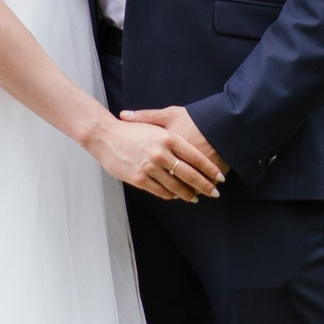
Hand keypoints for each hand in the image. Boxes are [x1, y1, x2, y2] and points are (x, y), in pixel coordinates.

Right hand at [89, 108, 223, 199]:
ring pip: (176, 186)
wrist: (104, 135)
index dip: (209, 169)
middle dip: (205, 185)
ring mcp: (150, 167)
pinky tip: (176, 196)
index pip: (195, 157)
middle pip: (190, 174)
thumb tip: (192, 152)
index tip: (219, 177)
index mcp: (167, 137)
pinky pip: (160, 191)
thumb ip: (173, 139)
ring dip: (189, 194)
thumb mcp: (154, 126)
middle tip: (215, 193)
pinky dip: (171, 195)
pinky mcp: (139, 179)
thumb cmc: (130, 130)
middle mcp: (161, 152)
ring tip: (196, 197)